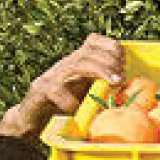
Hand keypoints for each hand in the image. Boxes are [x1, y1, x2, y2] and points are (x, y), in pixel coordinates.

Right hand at [0, 34, 124, 137]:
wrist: (32, 117)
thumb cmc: (63, 106)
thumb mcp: (87, 93)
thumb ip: (102, 87)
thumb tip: (126, 89)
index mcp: (78, 62)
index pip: (93, 41)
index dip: (111, 47)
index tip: (123, 63)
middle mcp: (66, 65)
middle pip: (88, 52)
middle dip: (109, 62)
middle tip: (120, 78)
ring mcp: (53, 76)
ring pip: (76, 65)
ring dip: (98, 71)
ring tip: (112, 82)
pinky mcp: (41, 91)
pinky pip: (56, 89)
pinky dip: (69, 99)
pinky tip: (76, 107)